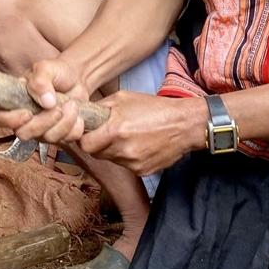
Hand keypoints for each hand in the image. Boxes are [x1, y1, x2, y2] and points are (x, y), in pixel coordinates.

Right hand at [0, 58, 91, 152]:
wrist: (76, 78)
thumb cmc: (56, 72)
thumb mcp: (46, 68)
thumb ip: (40, 80)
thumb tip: (46, 101)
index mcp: (12, 102)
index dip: (10, 120)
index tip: (28, 113)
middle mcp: (24, 120)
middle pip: (24, 133)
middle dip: (44, 122)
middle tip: (57, 106)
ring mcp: (40, 130)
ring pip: (48, 138)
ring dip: (64, 122)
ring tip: (71, 104)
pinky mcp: (58, 136)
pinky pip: (66, 140)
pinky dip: (75, 127)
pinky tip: (76, 113)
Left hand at [75, 92, 205, 174]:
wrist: (184, 125)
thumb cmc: (154, 108)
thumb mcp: (123, 98)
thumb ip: (100, 107)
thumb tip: (83, 112)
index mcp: (116, 130)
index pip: (85, 145)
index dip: (85, 138)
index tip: (89, 132)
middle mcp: (123, 150)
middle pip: (96, 154)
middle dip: (98, 144)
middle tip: (107, 133)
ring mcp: (133, 163)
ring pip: (111, 159)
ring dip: (113, 150)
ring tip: (127, 136)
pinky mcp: (142, 171)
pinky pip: (126, 165)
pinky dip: (127, 157)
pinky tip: (138, 144)